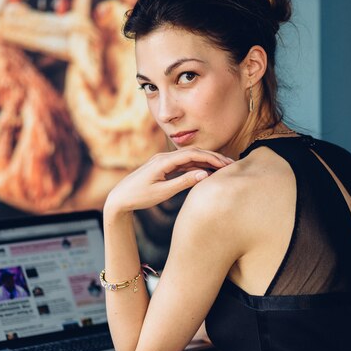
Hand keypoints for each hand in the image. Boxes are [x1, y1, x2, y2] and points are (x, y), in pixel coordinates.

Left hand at [104, 147, 233, 214]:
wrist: (119, 198)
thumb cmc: (139, 196)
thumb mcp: (162, 192)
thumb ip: (183, 182)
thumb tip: (204, 174)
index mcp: (164, 161)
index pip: (193, 154)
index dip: (212, 158)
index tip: (226, 164)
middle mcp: (164, 157)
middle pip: (194, 153)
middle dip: (214, 157)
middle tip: (231, 164)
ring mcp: (164, 161)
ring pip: (190, 158)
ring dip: (207, 161)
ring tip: (223, 168)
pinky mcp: (164, 167)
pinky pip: (184, 164)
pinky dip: (197, 166)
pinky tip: (208, 171)